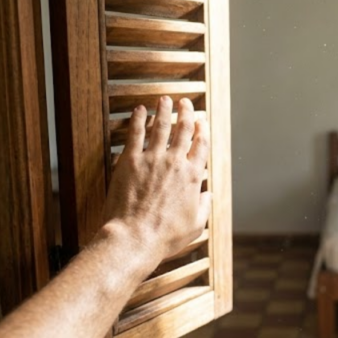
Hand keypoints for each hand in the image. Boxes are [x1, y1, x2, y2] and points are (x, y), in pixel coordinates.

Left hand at [100, 96, 210, 266]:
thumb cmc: (165, 237)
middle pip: (183, 130)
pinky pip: (135, 133)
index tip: (201, 122)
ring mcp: (152, 160)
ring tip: (165, 99)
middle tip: (185, 103)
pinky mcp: (130, 161)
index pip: (201, 145)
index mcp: (192, 177)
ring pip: (161, 126)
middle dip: (186, 112)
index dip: (202, 130)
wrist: (135, 238)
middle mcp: (175, 163)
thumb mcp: (195, 225)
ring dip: (164, 110)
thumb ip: (204, 206)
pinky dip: (138, 119)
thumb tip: (207, 195)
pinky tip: (139, 110)